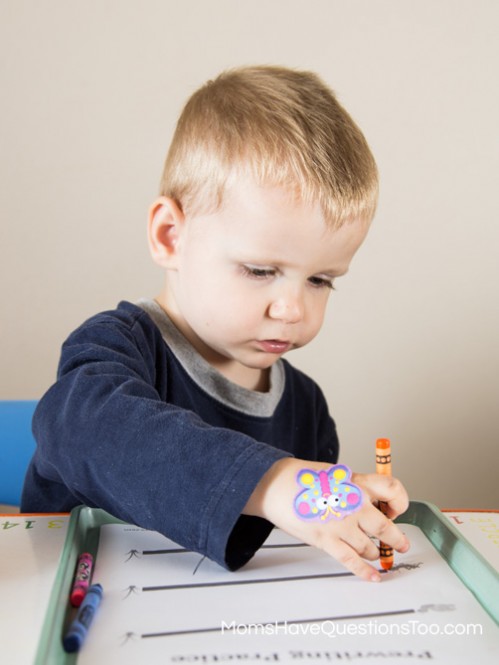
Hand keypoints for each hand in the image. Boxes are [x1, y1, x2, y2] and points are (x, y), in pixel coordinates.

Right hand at [244, 458, 409, 581]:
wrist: (275, 485)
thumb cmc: (301, 478)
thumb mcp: (335, 474)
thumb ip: (355, 488)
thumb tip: (371, 504)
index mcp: (356, 482)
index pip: (393, 489)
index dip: (399, 501)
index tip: (394, 509)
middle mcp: (353, 503)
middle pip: (386, 526)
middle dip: (396, 539)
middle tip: (400, 543)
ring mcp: (341, 524)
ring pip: (370, 547)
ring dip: (374, 552)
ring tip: (373, 552)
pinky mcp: (326, 540)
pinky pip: (351, 561)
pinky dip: (365, 571)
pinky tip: (373, 577)